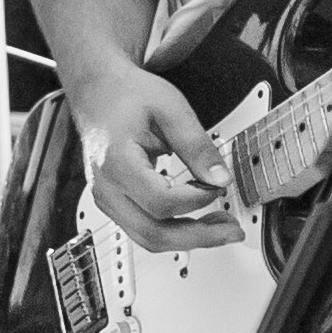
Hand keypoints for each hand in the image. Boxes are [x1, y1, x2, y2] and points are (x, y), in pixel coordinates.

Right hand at [72, 61, 238, 248]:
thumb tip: (221, 178)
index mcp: (117, 162)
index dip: (196, 200)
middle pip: (152, 232)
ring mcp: (107, 199)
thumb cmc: (128, 96)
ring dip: (188, 240)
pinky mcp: (114, 202)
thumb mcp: (171, 110)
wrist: (98, 93)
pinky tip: (199, 222)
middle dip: (198, 237)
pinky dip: (173, 231)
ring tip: (222, 229)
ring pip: (147, 238)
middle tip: (233, 231)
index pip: (160, 201)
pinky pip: (143, 228)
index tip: (218, 186)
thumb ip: (197, 146)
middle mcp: (107, 188)